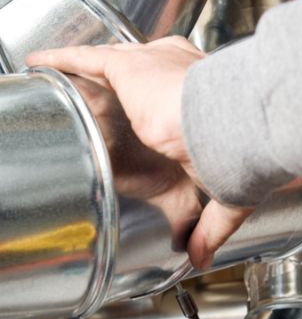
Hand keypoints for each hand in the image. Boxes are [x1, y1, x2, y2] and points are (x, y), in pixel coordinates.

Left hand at [26, 38, 252, 268]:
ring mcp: (154, 68)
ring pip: (116, 62)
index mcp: (207, 99)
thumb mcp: (223, 194)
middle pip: (148, 73)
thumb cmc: (238, 151)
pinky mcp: (130, 68)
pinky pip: (86, 59)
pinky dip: (64, 60)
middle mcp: (181, 75)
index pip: (182, 95)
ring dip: (94, 69)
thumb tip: (200, 259)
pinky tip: (45, 63)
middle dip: (131, 78)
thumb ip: (208, 225)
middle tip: (109, 97)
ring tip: (72, 76)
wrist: (231, 127)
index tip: (157, 118)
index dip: (168, 103)